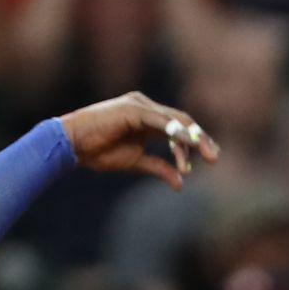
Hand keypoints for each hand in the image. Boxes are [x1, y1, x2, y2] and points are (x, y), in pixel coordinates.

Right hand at [58, 92, 219, 189]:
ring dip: (191, 139)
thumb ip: (159, 168)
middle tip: (215, 158)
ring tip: (204, 156)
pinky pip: (160, 121)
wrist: (73, 144)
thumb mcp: (136, 163)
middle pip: (181, 121)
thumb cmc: (98, 151)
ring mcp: (140, 105)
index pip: (178, 127)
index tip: (211, 157)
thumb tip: (181, 183)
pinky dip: (175, 132)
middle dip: (200, 140)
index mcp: (147, 118)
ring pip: (174, 120)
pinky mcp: (132, 109)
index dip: (196, 142)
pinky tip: (187, 144)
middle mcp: (146, 107)